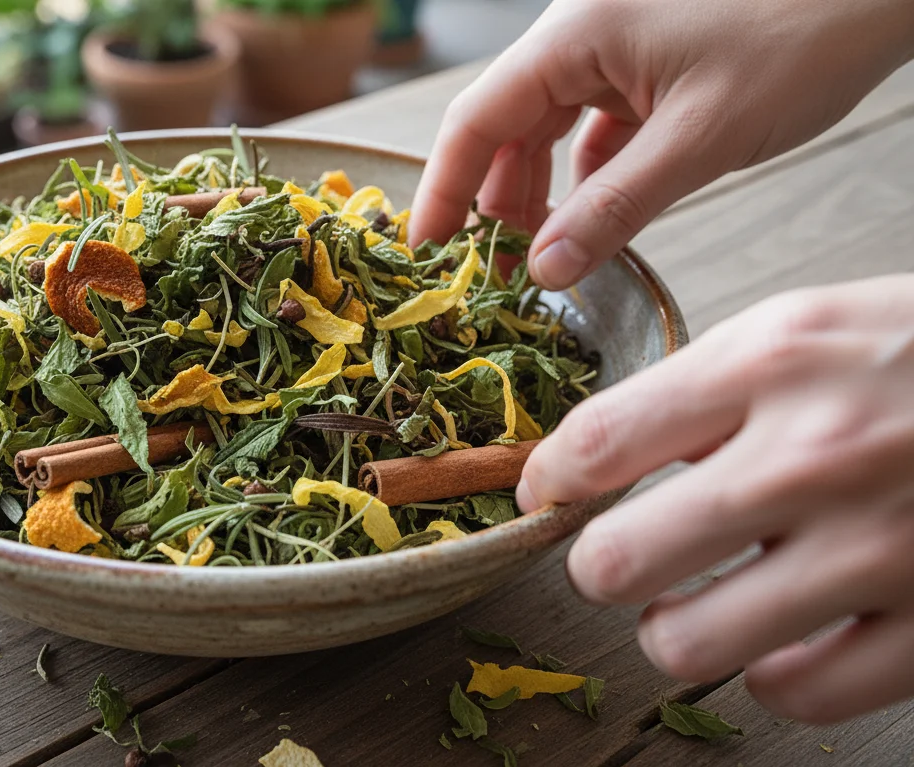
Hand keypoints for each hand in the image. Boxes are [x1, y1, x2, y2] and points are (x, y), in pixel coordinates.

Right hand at [410, 0, 913, 288]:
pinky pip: (596, 119)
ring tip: (543, 250)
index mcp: (573, 36)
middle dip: (495, 199)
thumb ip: (614, 209)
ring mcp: (614, 42)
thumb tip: (544, 271)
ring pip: (548, 124)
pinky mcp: (648, 57)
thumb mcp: (700, 140)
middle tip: (494, 270)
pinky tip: (598, 212)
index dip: (443, 190)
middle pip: (506, 124)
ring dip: (541, 187)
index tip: (425, 253)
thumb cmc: (802, 33)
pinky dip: (590, 169)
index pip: (476, 120)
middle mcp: (580, 33)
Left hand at [516, 275, 913, 722]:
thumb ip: (711, 385)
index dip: (547, 481)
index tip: (546, 495)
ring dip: (675, 628)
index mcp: (775, 362)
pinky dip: (773, 671)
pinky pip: (794, 692)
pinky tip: (787, 636)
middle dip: (604, 564)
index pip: (597, 442)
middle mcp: (814, 457)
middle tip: (627, 555)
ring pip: (687, 642)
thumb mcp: (817, 322)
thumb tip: (601, 454)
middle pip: (617, 561)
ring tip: (698, 601)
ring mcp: (879, 549)